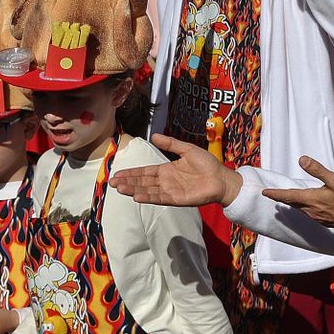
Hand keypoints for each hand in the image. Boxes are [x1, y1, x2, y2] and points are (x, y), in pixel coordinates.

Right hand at [109, 133, 240, 207]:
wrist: (222, 178)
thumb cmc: (207, 164)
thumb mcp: (187, 149)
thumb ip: (171, 144)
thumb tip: (154, 135)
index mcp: (166, 170)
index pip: (145, 172)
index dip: (131, 173)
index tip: (117, 174)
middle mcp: (165, 181)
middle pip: (143, 182)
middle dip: (128, 182)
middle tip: (112, 182)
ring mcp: (170, 191)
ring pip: (148, 190)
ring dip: (134, 189)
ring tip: (120, 189)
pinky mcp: (177, 199)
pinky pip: (159, 198)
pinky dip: (148, 197)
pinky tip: (137, 196)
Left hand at [261, 155, 333, 230]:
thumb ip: (317, 170)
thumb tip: (302, 159)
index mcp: (311, 199)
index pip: (288, 195)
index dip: (275, 194)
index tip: (265, 192)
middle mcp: (310, 210)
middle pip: (292, 203)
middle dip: (283, 198)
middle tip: (274, 194)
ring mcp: (316, 217)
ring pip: (300, 208)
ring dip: (294, 202)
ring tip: (290, 197)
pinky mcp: (323, 221)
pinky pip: (308, 213)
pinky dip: (304, 207)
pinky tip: (309, 204)